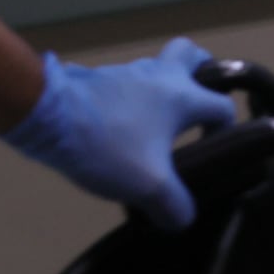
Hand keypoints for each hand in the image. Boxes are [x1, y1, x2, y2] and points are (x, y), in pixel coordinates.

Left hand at [1, 39, 236, 227]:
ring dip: (164, 91)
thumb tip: (181, 217)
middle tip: (197, 109)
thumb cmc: (108, 145)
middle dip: (202, 76)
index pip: (222, 105)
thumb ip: (174, 205)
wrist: (48, 116)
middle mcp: (160, 74)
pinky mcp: (100, 78)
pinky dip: (133, 101)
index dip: (226, 131)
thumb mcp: (149, 187)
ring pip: (158, 69)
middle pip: (193, 55)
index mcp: (181, 95)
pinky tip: (121, 130)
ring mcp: (128, 72)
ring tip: (156, 128)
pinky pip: (128, 84)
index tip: (213, 153)